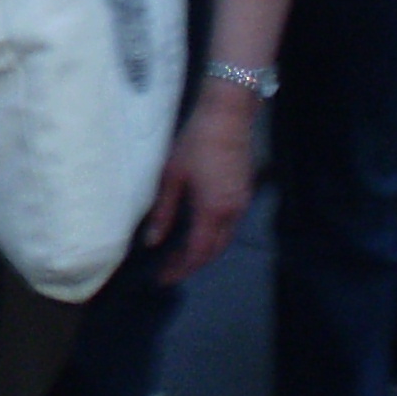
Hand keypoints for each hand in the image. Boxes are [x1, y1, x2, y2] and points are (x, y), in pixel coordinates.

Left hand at [145, 86, 258, 282]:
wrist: (228, 116)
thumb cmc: (195, 143)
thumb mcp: (172, 176)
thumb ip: (164, 212)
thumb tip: (152, 242)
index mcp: (213, 210)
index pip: (197, 252)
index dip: (180, 269)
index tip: (162, 278)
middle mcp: (232, 212)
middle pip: (213, 251)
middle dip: (191, 264)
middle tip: (168, 271)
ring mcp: (242, 203)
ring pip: (223, 239)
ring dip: (203, 251)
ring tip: (178, 256)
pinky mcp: (244, 193)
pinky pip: (229, 225)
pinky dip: (212, 236)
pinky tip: (196, 232)